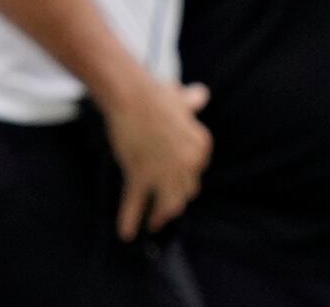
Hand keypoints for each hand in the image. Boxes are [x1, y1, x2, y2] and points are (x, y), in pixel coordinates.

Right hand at [101, 73, 212, 239]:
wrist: (133, 96)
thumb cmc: (157, 95)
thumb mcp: (182, 99)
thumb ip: (194, 101)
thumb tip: (201, 95)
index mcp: (201, 146)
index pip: (196, 170)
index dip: (184, 174)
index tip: (173, 177)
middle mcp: (188, 163)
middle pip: (186, 190)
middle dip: (177, 198)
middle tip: (167, 207)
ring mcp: (165, 171)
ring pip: (170, 204)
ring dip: (162, 216)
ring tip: (155, 223)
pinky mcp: (141, 175)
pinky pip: (136, 203)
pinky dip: (131, 220)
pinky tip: (127, 234)